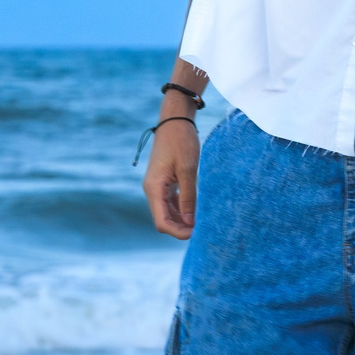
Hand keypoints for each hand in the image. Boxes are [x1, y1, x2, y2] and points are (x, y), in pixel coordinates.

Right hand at [141, 118, 200, 237]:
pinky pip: (170, 202)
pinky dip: (181, 209)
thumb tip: (190, 222)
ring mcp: (157, 186)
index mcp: (154, 188)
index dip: (177, 232)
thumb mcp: (188, 170)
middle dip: (180, 228)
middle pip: (163, 219)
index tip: (195, 233)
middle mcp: (152, 190)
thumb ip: (188, 198)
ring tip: (200, 221)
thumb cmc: (182, 142)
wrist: (175, 121)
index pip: (161, 222)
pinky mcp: (164, 182)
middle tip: (201, 229)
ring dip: (181, 220)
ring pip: (167, 212)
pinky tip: (195, 210)